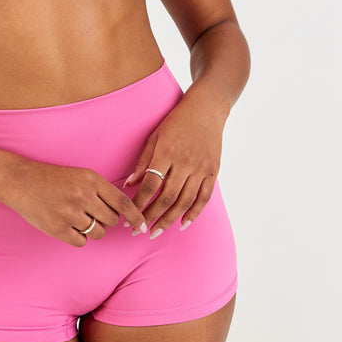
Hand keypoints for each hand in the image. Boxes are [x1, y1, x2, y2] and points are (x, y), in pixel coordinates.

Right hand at [6, 159, 147, 246]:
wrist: (21, 181)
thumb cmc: (53, 179)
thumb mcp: (80, 176)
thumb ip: (101, 191)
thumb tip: (123, 213)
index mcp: (91, 180)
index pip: (122, 203)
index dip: (136, 217)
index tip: (142, 226)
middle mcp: (83, 196)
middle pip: (112, 220)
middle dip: (106, 221)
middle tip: (92, 213)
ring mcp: (70, 213)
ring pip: (98, 233)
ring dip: (93, 229)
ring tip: (77, 217)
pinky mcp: (58, 228)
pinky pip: (82, 241)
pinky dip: (78, 236)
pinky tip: (67, 225)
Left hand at [124, 85, 226, 237]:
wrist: (206, 110)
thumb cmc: (176, 121)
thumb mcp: (155, 137)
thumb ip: (143, 162)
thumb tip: (129, 185)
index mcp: (167, 152)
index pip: (151, 184)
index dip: (139, 202)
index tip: (128, 214)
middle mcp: (185, 162)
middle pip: (167, 197)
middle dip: (151, 216)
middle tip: (138, 230)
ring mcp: (201, 168)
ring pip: (185, 201)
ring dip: (169, 219)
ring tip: (156, 231)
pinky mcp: (213, 171)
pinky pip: (204, 198)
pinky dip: (194, 213)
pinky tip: (182, 224)